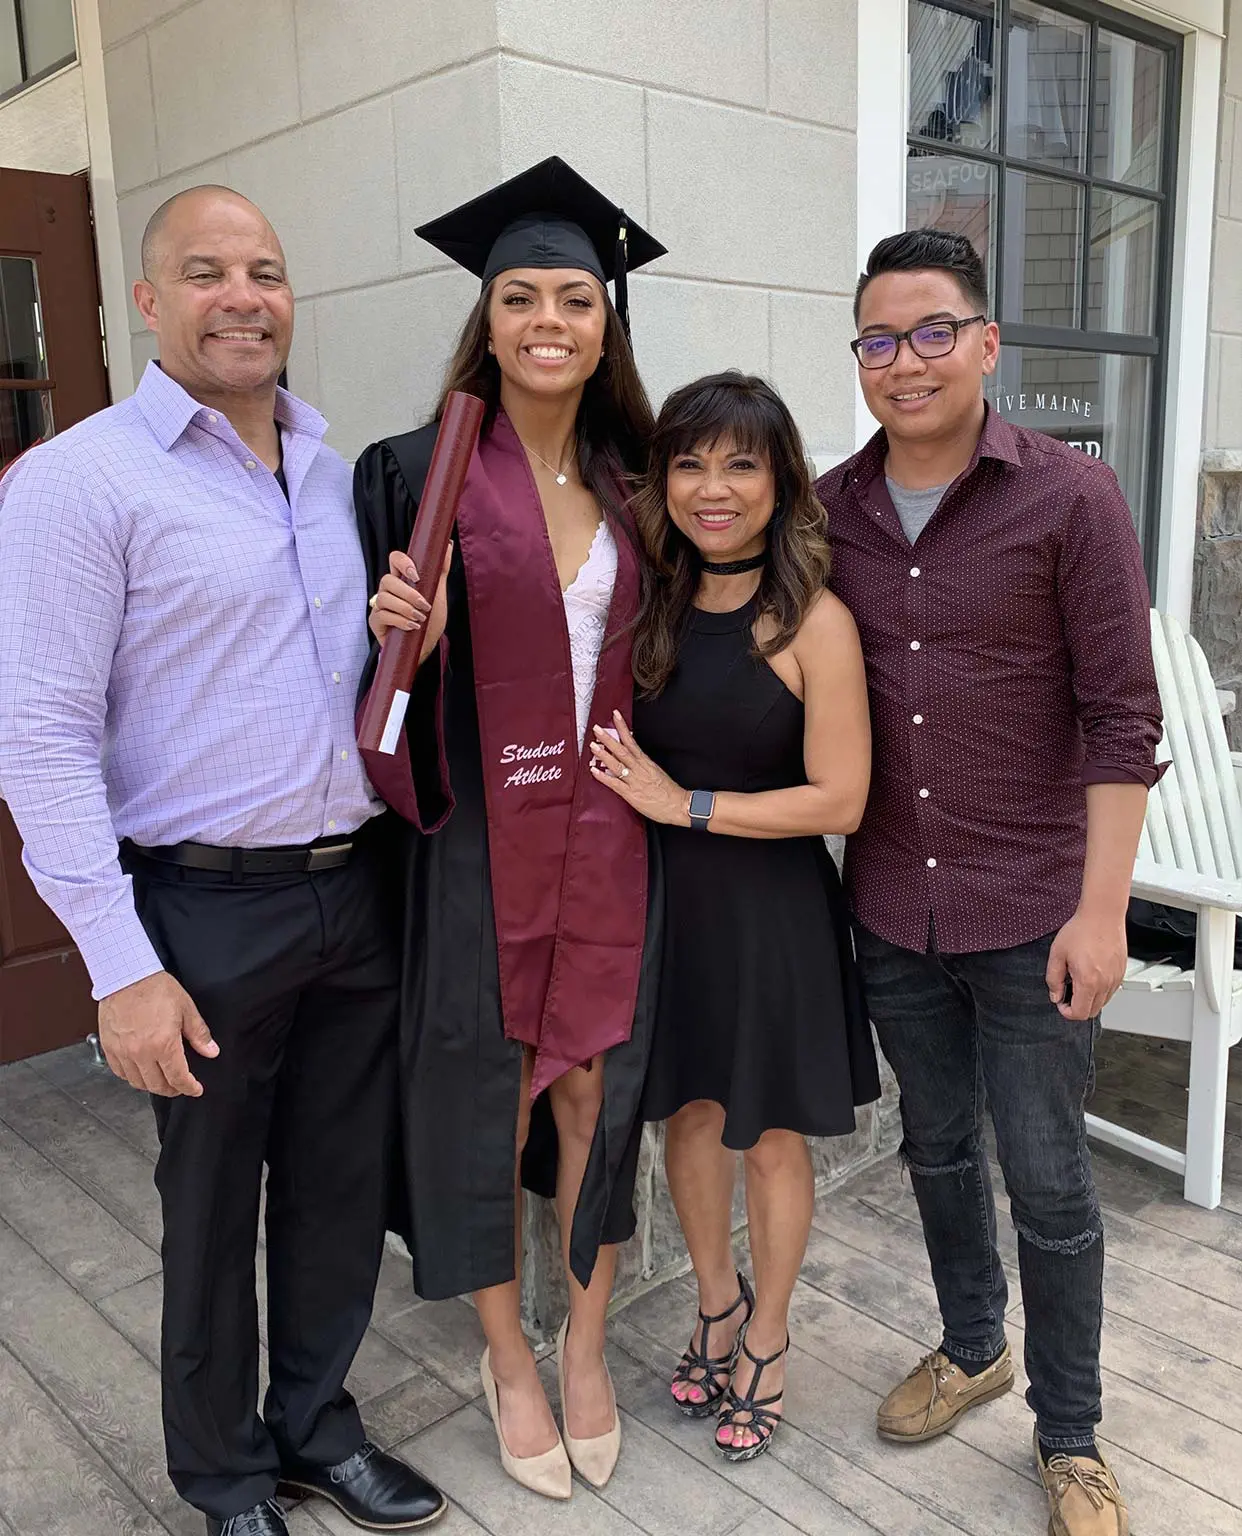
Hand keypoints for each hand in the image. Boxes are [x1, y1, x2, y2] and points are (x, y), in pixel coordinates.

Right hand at [97, 971, 218, 1096]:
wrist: (126, 975)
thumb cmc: (155, 988)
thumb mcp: (186, 1008)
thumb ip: (199, 1034)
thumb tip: (211, 1051)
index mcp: (163, 1044)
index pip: (178, 1078)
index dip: (189, 1088)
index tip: (195, 1089)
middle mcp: (141, 1052)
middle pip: (157, 1085)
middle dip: (172, 1090)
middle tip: (180, 1086)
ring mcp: (122, 1051)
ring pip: (137, 1082)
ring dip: (152, 1085)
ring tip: (162, 1079)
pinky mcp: (109, 1047)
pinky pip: (119, 1072)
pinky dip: (131, 1077)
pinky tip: (140, 1071)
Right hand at [369, 544, 451, 664]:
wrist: (426, 647)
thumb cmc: (430, 621)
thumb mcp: (438, 594)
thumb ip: (440, 570)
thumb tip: (447, 544)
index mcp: (402, 579)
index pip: (395, 559)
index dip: (403, 563)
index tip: (416, 576)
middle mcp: (388, 590)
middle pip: (387, 579)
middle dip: (409, 593)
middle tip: (425, 605)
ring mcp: (380, 605)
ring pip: (384, 598)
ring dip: (405, 608)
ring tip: (420, 619)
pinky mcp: (375, 621)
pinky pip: (381, 615)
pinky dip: (399, 620)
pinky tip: (412, 627)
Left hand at [589, 711, 688, 825]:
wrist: (678, 805)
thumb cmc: (669, 791)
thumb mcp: (656, 772)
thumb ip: (642, 765)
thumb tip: (630, 759)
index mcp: (646, 762)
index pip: (631, 741)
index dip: (622, 728)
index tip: (615, 716)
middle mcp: (639, 768)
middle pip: (622, 750)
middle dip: (608, 738)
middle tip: (597, 729)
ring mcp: (634, 780)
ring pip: (616, 764)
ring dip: (603, 754)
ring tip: (593, 746)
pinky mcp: (631, 794)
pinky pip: (615, 784)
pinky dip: (603, 777)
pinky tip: (594, 771)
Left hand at [1046, 908, 1126, 1020]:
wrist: (1102, 915)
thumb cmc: (1081, 930)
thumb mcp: (1057, 954)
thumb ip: (1054, 979)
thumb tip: (1055, 995)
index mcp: (1088, 981)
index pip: (1079, 1013)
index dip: (1066, 1012)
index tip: (1061, 1003)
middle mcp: (1105, 983)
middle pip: (1092, 1012)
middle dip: (1077, 1008)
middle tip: (1067, 994)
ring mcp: (1116, 978)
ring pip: (1103, 1003)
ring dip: (1089, 1000)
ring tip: (1078, 982)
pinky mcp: (1121, 973)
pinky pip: (1111, 991)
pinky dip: (1100, 991)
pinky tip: (1090, 976)